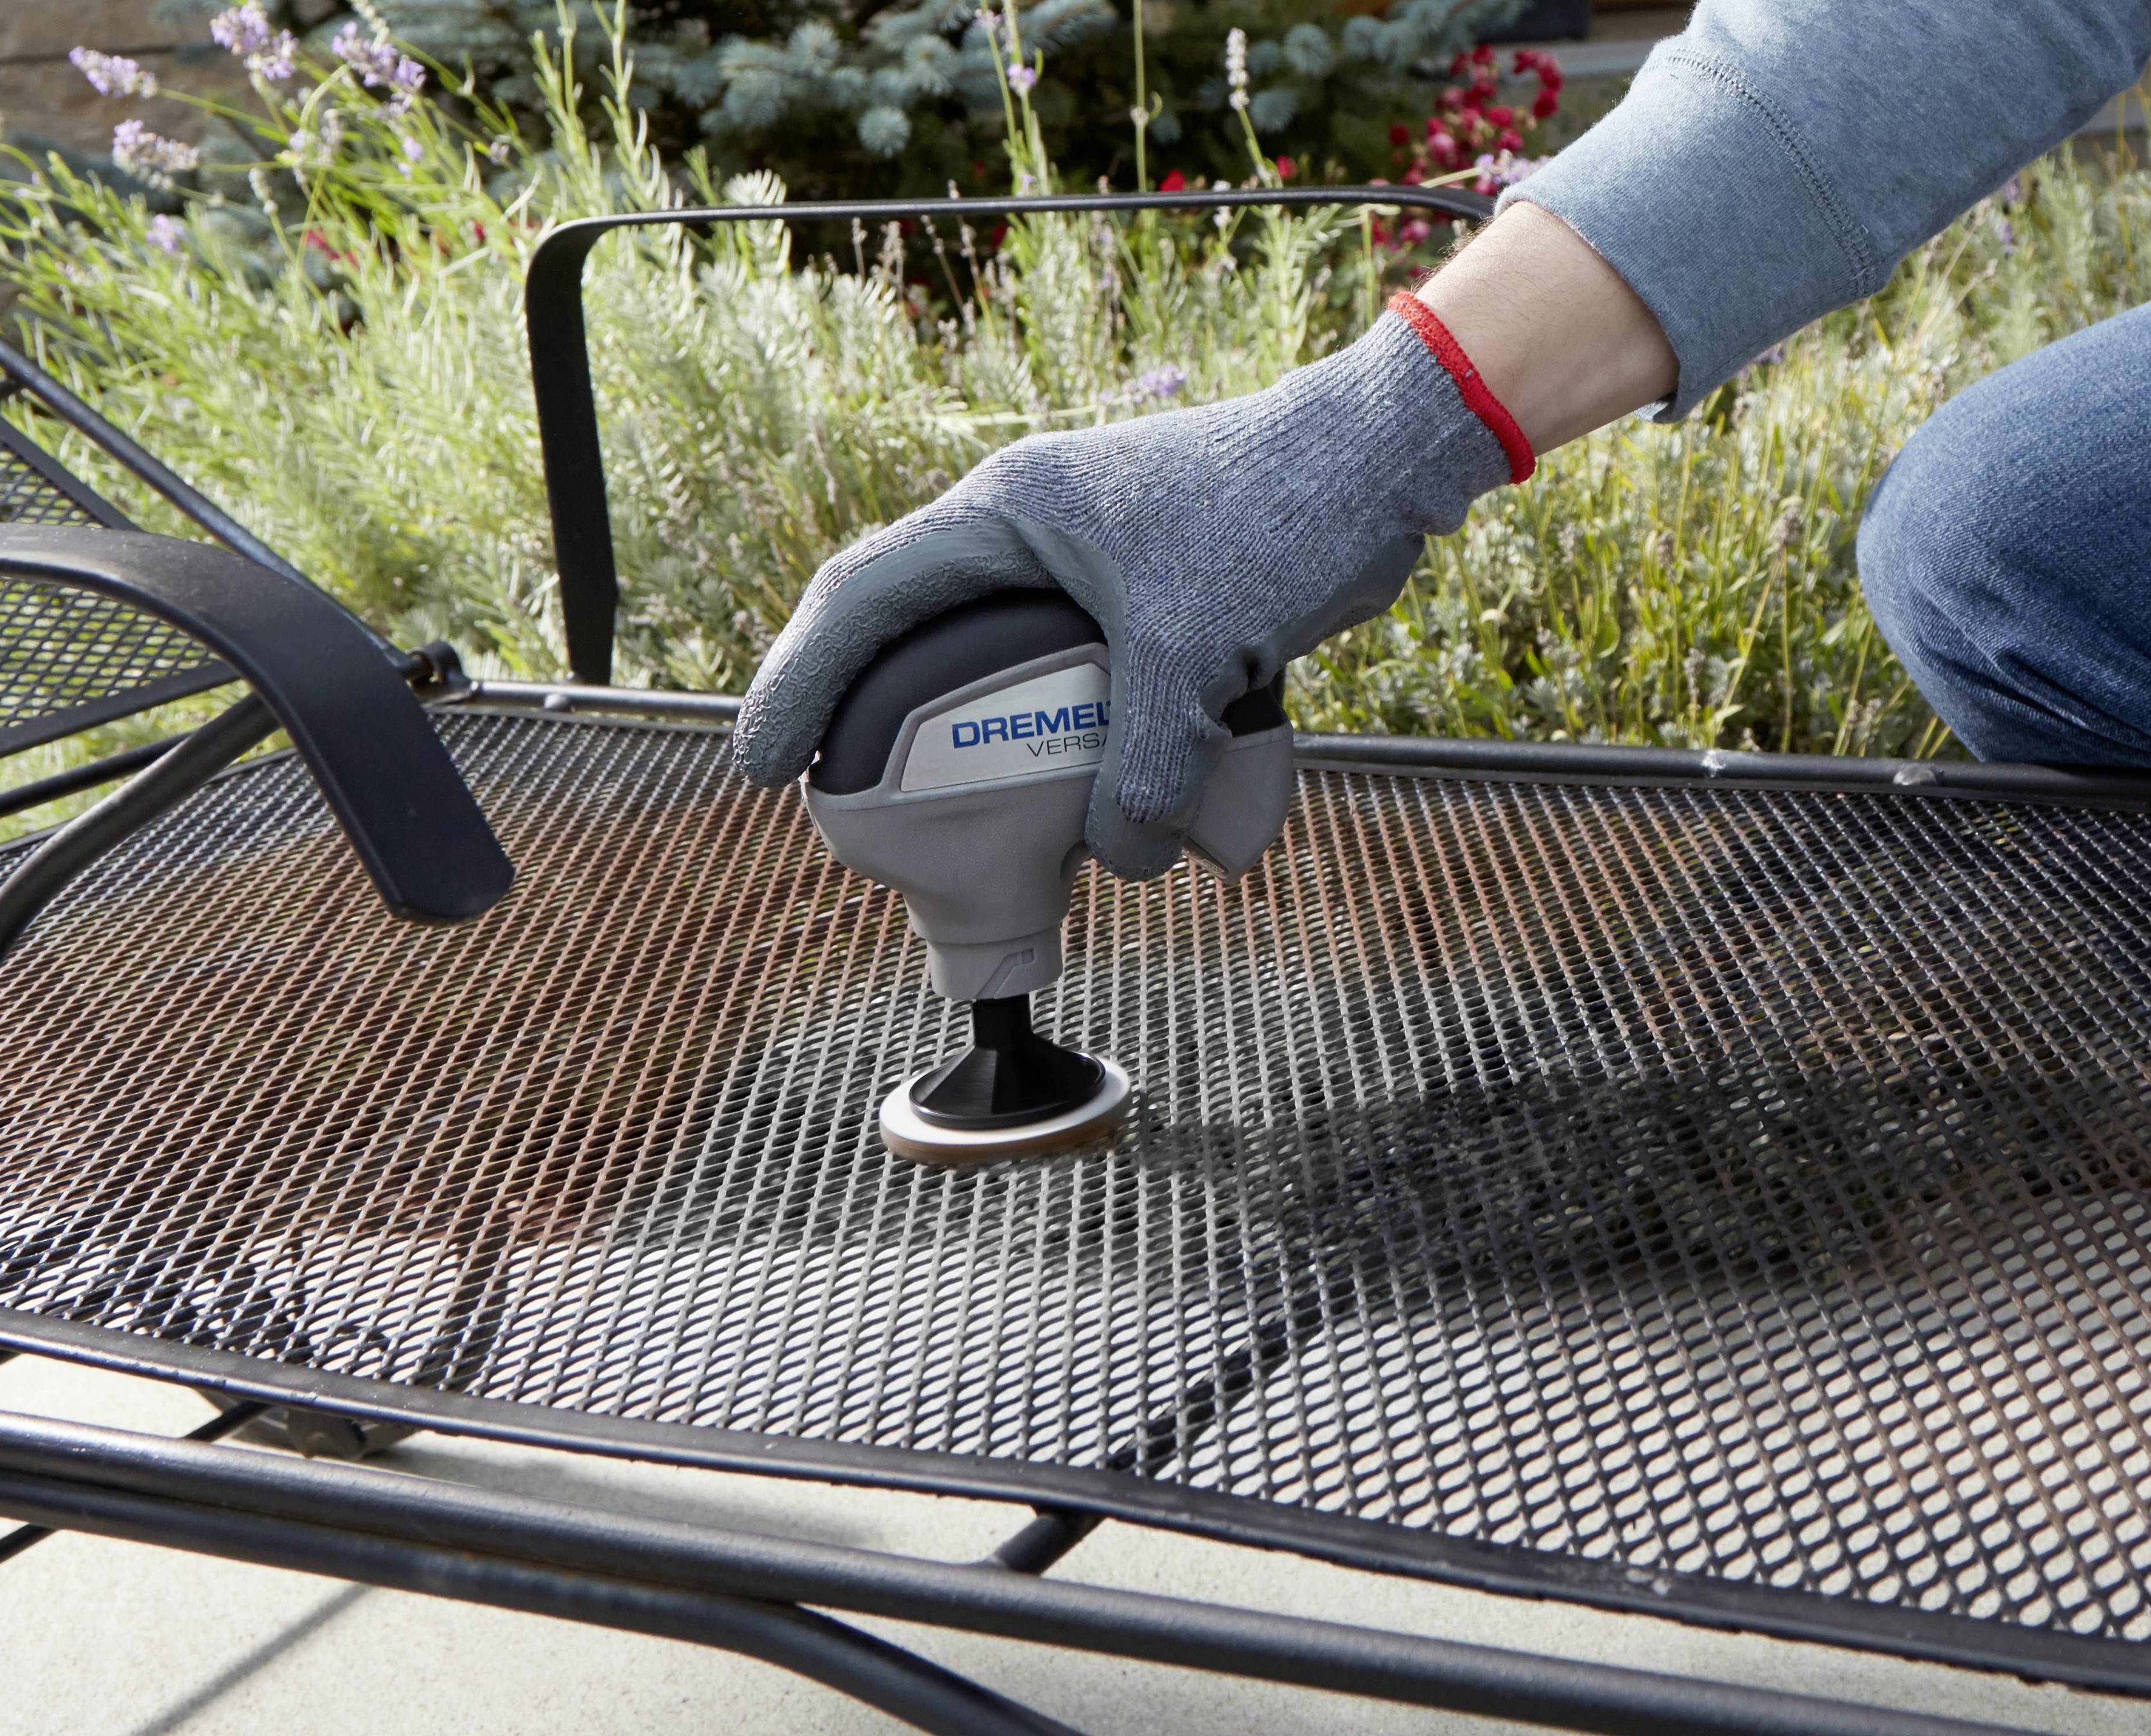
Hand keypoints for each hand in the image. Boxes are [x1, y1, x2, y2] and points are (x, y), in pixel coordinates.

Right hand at [734, 308, 1511, 876]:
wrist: (1384, 462)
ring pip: (1003, 664)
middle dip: (879, 722)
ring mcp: (1089, 562)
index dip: (802, 683)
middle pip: (917, 635)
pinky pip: (1080, 679)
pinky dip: (1071, 738)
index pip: (865, 599)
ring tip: (960, 824)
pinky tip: (1082, 799)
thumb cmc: (1281, 520)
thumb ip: (1146, 768)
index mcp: (1008, 514)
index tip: (765, 766)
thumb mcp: (1196, 658)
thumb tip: (1121, 858)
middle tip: (847, 808)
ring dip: (984, 740)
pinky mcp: (1150, 595)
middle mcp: (1031, 532)